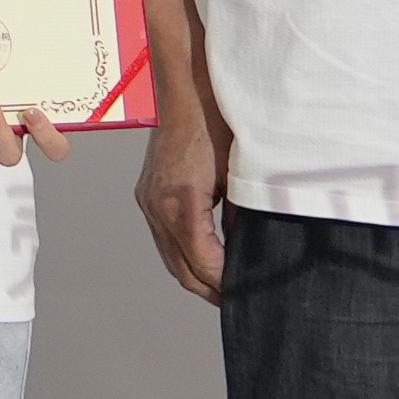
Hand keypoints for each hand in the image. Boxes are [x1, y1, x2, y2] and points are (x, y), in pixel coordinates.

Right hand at [139, 111, 228, 303]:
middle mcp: (158, 206)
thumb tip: (250, 252)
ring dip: (195, 276)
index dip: (225, 284)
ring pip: (169, 257)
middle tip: (236, 304)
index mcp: (182, 202)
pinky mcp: (148, 195)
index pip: (202, 262)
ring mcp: (149, 201)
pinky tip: (204, 261)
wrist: (188, 94)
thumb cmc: (219, 126)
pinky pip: (164, 238)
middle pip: (180, 268)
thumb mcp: (241, 177)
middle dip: (209, 290)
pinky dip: (184, 255)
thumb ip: (242, 218)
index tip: (246, 296)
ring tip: (222, 289)